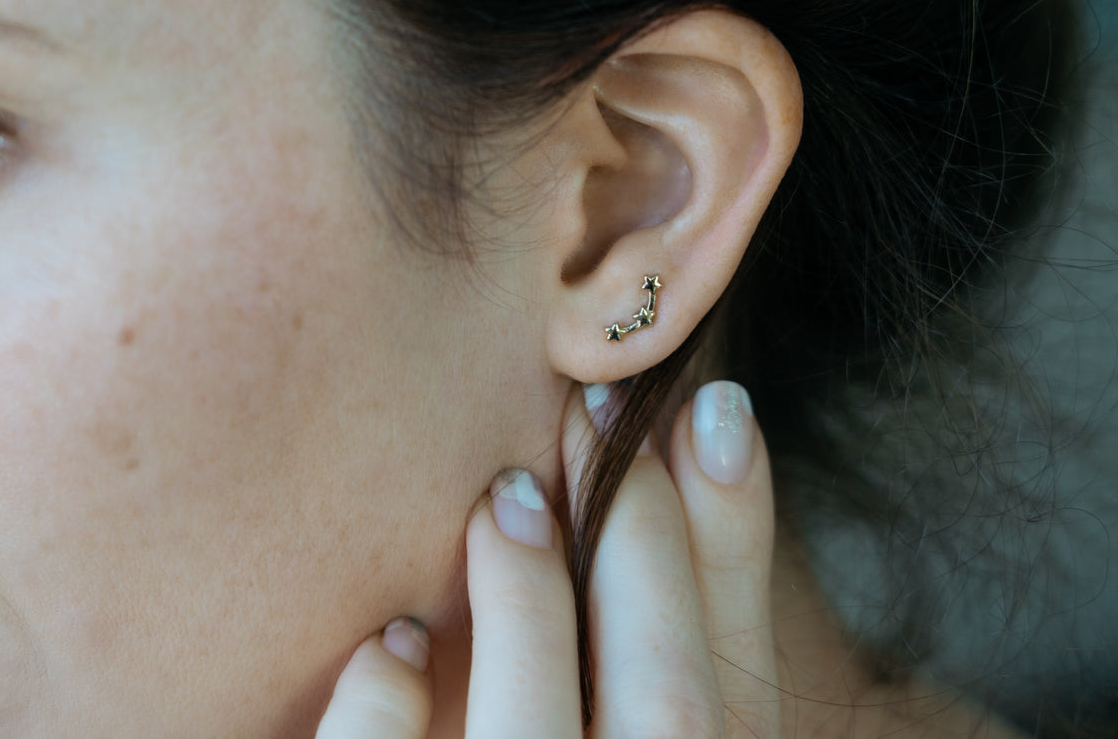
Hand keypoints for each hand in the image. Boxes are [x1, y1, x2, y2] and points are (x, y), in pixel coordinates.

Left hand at [316, 380, 778, 737]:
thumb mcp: (636, 720)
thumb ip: (665, 642)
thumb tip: (707, 430)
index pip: (736, 694)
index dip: (727, 551)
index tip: (706, 410)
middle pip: (669, 715)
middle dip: (642, 553)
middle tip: (593, 414)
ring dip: (529, 611)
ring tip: (505, 497)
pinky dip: (380, 725)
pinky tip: (388, 644)